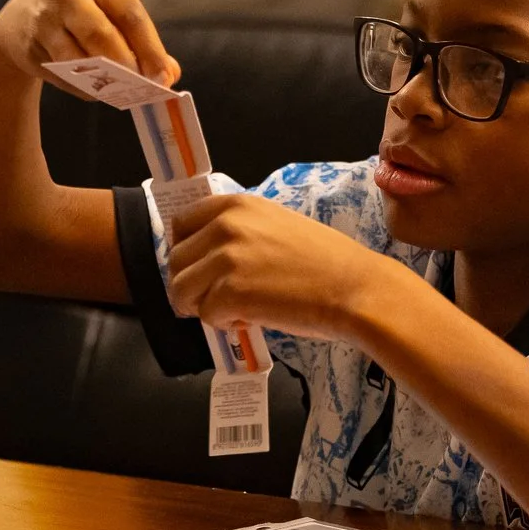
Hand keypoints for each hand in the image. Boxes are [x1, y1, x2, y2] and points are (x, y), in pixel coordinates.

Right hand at [0, 0, 178, 91]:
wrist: (22, 17)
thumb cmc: (81, 17)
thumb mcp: (110, 15)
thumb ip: (141, 43)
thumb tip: (170, 74)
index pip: (131, 15)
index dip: (150, 48)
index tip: (164, 76)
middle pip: (102, 35)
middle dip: (126, 65)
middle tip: (143, 87)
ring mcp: (46, 19)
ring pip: (78, 58)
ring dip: (103, 80)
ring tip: (121, 92)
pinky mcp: (30, 46)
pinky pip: (62, 74)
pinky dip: (82, 87)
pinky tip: (94, 90)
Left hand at [165, 195, 399, 341]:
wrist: (353, 288)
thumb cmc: (325, 262)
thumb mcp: (276, 226)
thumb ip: (241, 232)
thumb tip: (209, 257)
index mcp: (236, 205)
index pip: (181, 224)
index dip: (183, 251)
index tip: (196, 269)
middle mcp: (225, 225)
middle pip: (174, 261)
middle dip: (189, 285)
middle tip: (214, 300)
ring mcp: (225, 259)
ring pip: (181, 290)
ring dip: (201, 307)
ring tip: (232, 311)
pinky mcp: (230, 293)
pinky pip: (206, 315)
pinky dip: (224, 324)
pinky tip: (251, 319)